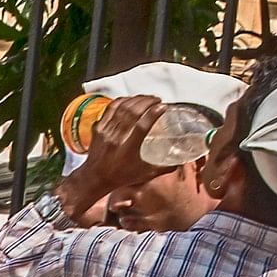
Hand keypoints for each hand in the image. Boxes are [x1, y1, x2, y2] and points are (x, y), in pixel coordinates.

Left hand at [59, 96, 165, 219]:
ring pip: (122, 108)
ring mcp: (106, 132)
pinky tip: (130, 99)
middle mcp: (117, 139)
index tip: (163, 106)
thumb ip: (164, 168)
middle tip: (157, 100)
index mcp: (129, 150)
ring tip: (147, 98)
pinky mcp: (99, 128)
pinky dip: (122, 101)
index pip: (142, 126)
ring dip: (136, 99)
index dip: (154, 114)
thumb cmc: (120, 177)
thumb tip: (181, 162)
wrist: (95, 178)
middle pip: (132, 112)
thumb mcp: (145, 174)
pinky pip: (110, 108)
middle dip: (147, 102)